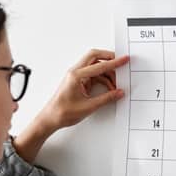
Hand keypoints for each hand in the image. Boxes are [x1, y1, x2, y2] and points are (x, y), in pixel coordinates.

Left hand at [13, 49, 127, 162]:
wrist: (51, 118)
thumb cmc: (63, 112)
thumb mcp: (88, 106)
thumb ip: (106, 98)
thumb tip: (118, 93)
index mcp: (76, 75)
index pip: (99, 65)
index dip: (114, 63)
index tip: (124, 59)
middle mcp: (75, 72)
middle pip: (95, 57)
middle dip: (109, 58)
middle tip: (120, 63)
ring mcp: (76, 76)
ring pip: (95, 66)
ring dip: (107, 72)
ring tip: (116, 84)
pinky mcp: (78, 81)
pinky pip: (93, 75)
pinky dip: (102, 79)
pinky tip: (109, 88)